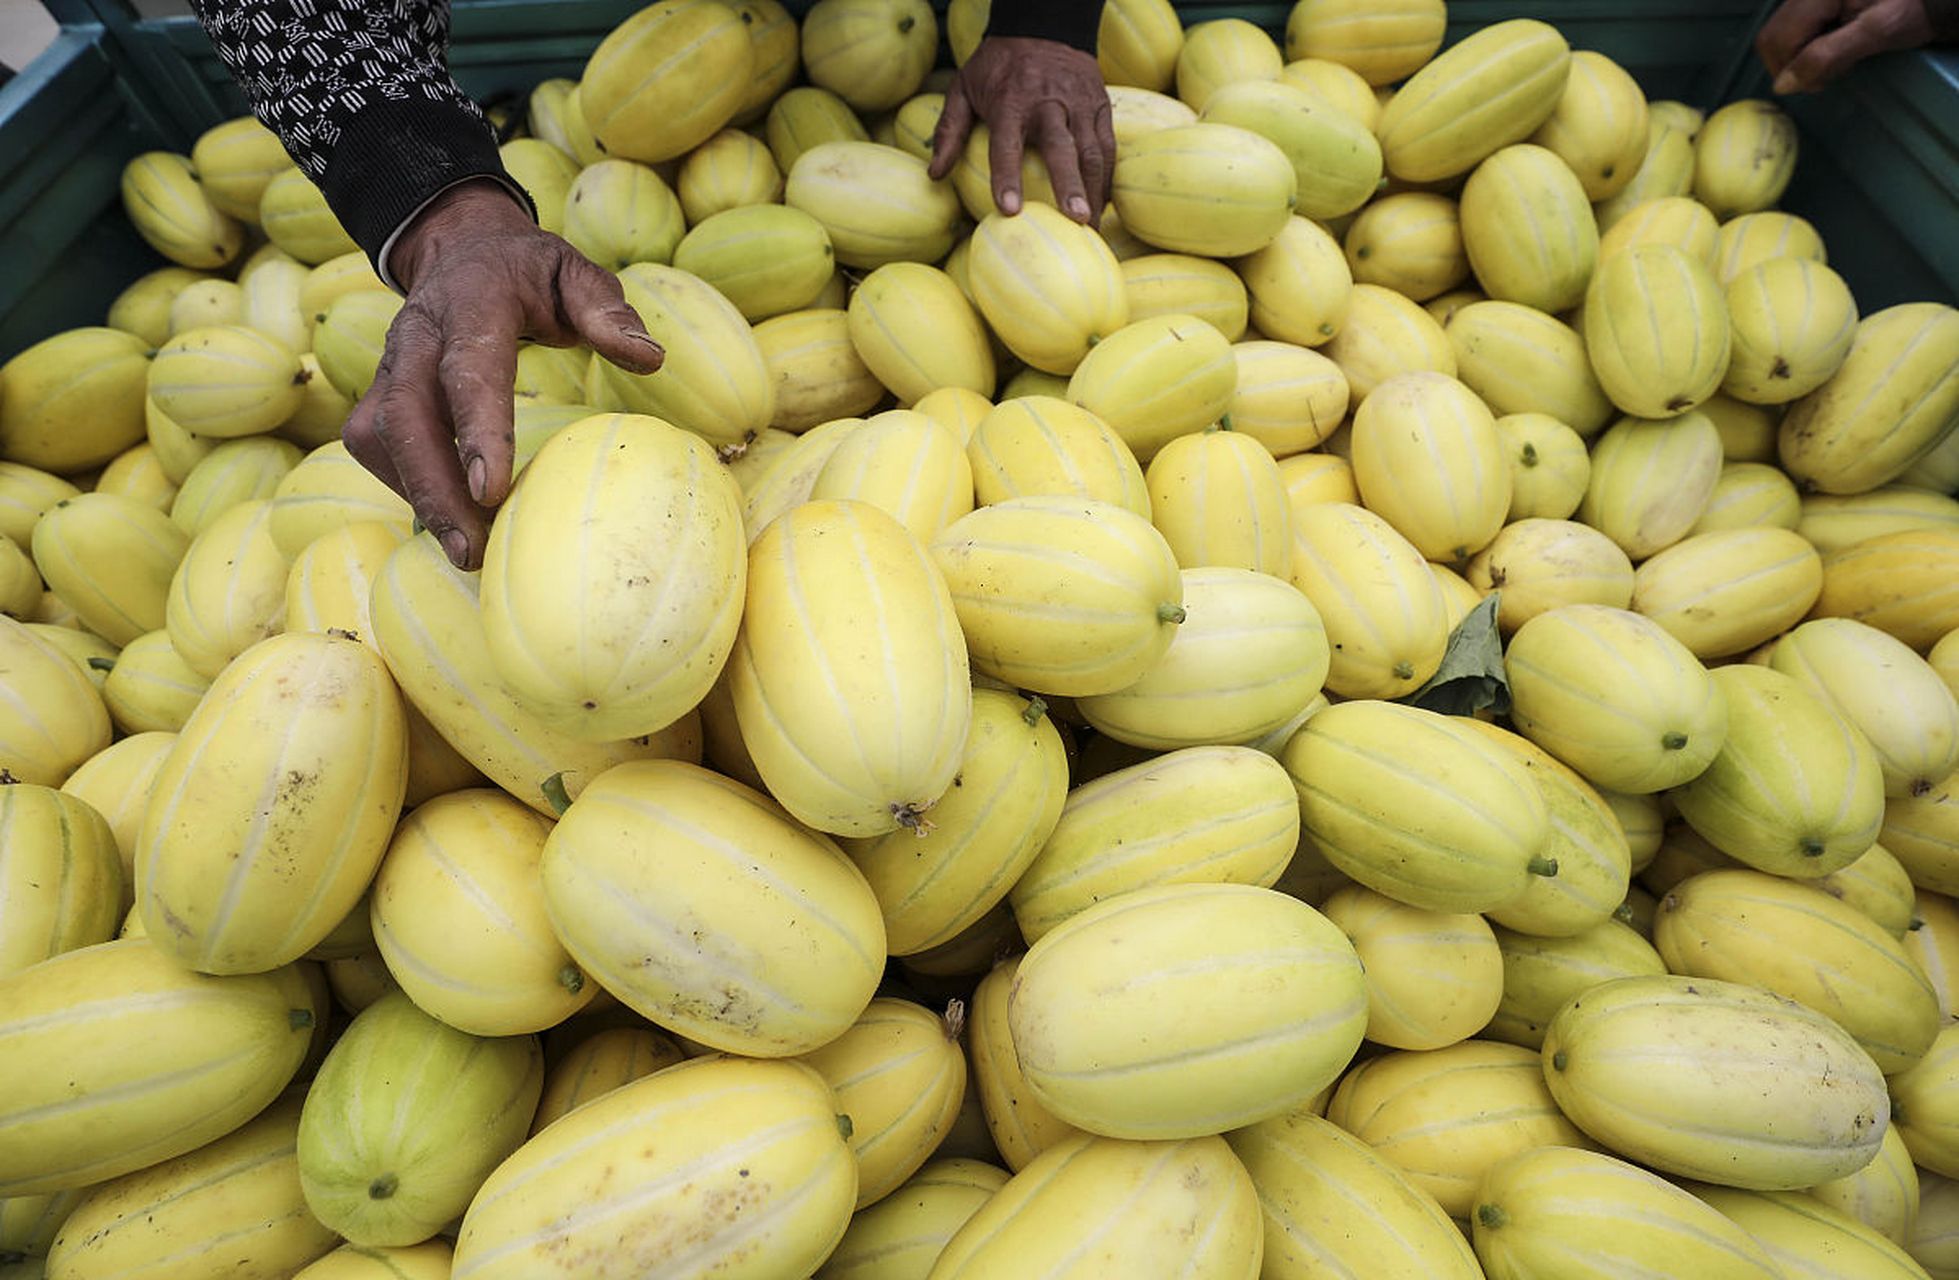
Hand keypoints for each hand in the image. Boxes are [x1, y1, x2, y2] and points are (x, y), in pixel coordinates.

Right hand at [343, 179, 663, 569]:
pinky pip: (374, 445)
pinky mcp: (379, 390)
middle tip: (472, 552)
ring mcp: (390, 363)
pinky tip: (446, 521)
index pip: (468, 367)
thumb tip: (647, 358)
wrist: (461, 249)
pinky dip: (405, 486)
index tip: (491, 491)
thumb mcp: (575, 273)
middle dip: (435, 489)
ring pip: (379, 436)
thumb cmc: (530, 273)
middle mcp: (419, 334)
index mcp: (472, 302)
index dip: (476, 430)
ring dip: (418, 496)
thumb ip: (606, 311)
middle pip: (406, 415)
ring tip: (466, 551)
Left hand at [927, 35, 1114, 225]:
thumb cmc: (998, 66)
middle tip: (1077, 219)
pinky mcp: (1100, 106)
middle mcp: (1049, 104)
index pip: (1007, 144)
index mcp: (1011, 101)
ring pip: (1092, 151)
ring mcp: (1079, 105)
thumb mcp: (963, 87)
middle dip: (1070, 185)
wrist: (1044, 25)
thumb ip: (950, 130)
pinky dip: (1107, 177)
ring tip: (1092, 226)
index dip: (1007, 177)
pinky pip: (1108, 146)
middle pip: (1062, 148)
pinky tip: (1103, 204)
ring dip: (1095, 190)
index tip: (1010, 210)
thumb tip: (935, 175)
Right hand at [1757, 0, 1934, 92]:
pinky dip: (1803, 49)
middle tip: (1823, 74)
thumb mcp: (1875, 33)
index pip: (1779, 40)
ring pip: (1778, 37)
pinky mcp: (1811, 4)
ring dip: (1796, 60)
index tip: (1821, 81)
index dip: (1792, 69)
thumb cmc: (1910, 10)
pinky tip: (1828, 50)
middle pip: (1771, 38)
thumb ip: (1827, 56)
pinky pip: (1791, 31)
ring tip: (1830, 61)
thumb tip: (1783, 85)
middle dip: (1790, 66)